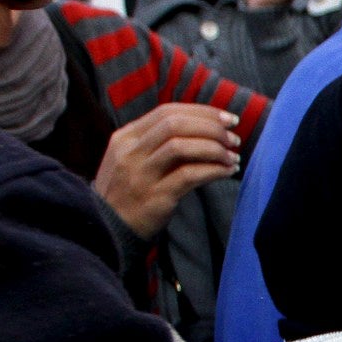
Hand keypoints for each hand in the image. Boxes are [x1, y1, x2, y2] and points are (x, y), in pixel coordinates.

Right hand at [93, 103, 241, 237]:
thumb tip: (204, 129)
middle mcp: (130, 151)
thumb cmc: (128, 192)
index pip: (166, 112)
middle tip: (234, 137)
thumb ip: (158, 143)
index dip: (201, 112)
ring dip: (214, 148)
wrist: (108, 229)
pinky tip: (227, 172)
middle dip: (211, 127)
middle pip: (175, 124)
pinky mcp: (155, 196)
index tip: (227, 119)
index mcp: (125, 137)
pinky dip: (213, 170)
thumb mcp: (133, 160)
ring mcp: (141, 174)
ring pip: (181, 146)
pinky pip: (189, 175)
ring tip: (233, 156)